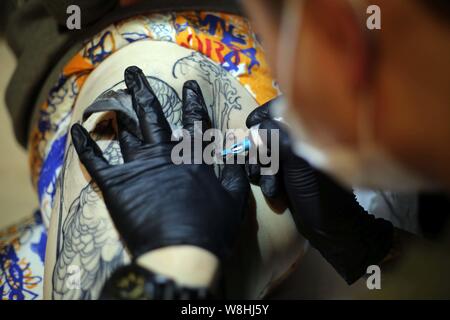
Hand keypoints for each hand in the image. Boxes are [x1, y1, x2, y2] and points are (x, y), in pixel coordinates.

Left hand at [71, 66, 249, 259]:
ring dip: (119, 112)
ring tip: (112, 97)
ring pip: (127, 132)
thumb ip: (237, 173)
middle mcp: (164, 154)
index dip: (192, 102)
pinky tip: (76, 130)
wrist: (180, 253)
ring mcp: (138, 167)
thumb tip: (239, 155)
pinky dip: (85, 145)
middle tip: (133, 73)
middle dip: (143, 91)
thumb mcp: (235, 199)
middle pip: (152, 115)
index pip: (193, 122)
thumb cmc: (210, 228)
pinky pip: (95, 161)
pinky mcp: (116, 184)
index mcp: (192, 157)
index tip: (189, 85)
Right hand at [246, 100, 393, 283]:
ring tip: (269, 187)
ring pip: (263, 151)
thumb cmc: (318, 194)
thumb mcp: (298, 164)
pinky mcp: (286, 172)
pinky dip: (264, 177)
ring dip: (260, 168)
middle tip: (261, 169)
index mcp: (309, 131)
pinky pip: (266, 166)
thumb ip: (279, 140)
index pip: (282, 109)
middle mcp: (300, 140)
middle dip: (260, 151)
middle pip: (266, 132)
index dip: (262, 115)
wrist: (327, 227)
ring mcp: (292, 157)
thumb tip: (258, 126)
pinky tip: (271, 191)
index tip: (249, 125)